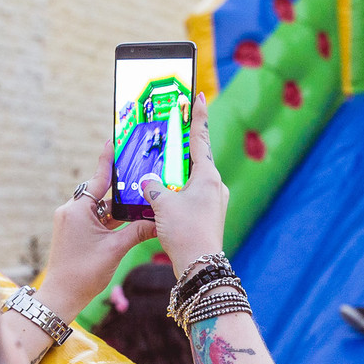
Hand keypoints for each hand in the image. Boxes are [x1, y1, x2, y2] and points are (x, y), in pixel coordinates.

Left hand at [37, 141, 156, 321]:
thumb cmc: (84, 273)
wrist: (62, 297)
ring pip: (99, 207)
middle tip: (140, 175)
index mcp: (78, 210)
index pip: (98, 179)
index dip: (108, 160)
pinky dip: (110, 219)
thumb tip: (159, 221)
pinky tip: (128, 220)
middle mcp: (71, 211)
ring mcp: (71, 222)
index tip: (113, 140)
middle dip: (120, 188)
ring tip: (140, 199)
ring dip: (117, 207)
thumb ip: (138, 231)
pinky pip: (95, 219)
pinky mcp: (73, 232)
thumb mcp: (116, 249)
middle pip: (100, 192)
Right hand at [139, 93, 227, 274]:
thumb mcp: (162, 205)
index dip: (198, 116)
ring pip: (192, 180)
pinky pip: (191, 197)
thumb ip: (152, 187)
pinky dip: (178, 193)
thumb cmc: (185, 232)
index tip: (199, 96)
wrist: (200, 267)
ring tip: (159, 172)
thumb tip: (147, 180)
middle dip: (180, 150)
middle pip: (196, 160)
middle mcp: (215, 186)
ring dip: (176, 175)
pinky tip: (163, 199)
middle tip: (168, 137)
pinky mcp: (209, 216)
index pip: (201, 138)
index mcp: (208, 176)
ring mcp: (214, 202)